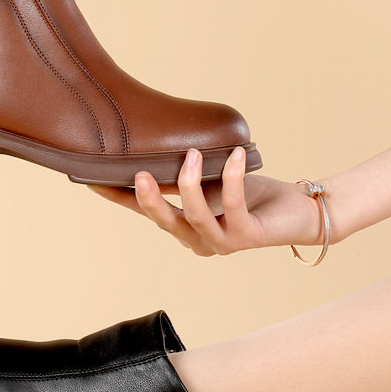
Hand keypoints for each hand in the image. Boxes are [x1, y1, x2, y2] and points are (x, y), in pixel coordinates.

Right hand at [88, 147, 323, 256]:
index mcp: (184, 228)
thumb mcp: (211, 181)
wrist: (298, 212)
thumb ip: (183, 175)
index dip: (119, 197)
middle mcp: (198, 240)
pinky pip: (234, 205)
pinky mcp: (248, 237)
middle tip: (138, 173)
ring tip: (193, 155)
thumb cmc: (253, 195)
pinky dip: (234, 177)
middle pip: (164, 222)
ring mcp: (222, 242)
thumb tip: (155, 149)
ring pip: (194, 216)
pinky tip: (237, 155)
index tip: (92, 180)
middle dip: (149, 199)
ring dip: (191, 185)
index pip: (144, 213)